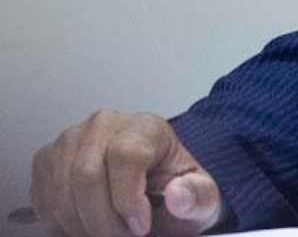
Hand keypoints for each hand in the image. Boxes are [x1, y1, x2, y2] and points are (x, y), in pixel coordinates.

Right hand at [29, 110, 223, 236]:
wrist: (154, 189)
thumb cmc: (176, 191)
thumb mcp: (201, 197)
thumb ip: (197, 197)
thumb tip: (177, 195)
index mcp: (145, 126)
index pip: (126, 156)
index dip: (128, 200)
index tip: (140, 227)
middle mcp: (104, 125)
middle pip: (86, 175)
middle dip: (102, 221)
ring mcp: (70, 140)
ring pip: (61, 191)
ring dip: (82, 226)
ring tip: (107, 233)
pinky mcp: (47, 161)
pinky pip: (44, 200)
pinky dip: (62, 223)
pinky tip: (87, 224)